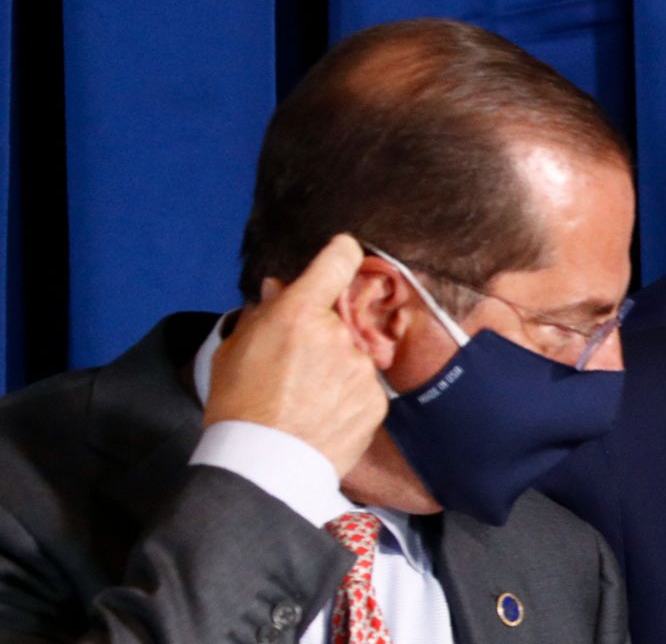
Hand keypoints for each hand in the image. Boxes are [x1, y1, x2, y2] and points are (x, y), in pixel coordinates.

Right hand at [205, 234, 386, 476]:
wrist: (264, 465)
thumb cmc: (239, 406)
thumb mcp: (236, 350)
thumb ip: (264, 312)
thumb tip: (280, 289)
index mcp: (300, 312)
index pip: (339, 260)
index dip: (341, 254)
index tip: (341, 255)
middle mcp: (338, 334)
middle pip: (340, 317)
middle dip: (323, 331)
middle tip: (296, 363)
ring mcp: (361, 368)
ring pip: (352, 354)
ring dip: (336, 367)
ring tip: (305, 398)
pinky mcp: (376, 400)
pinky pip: (363, 386)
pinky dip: (347, 396)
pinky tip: (322, 414)